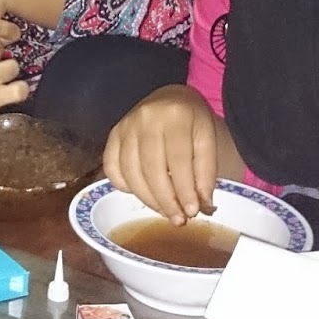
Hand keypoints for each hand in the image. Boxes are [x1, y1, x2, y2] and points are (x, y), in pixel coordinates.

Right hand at [103, 85, 219, 223]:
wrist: (171, 98)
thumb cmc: (191, 121)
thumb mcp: (207, 140)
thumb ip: (206, 172)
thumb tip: (202, 207)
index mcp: (175, 116)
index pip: (178, 161)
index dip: (184, 190)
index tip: (192, 212)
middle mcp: (146, 118)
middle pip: (152, 170)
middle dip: (165, 200)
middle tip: (178, 219)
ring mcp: (125, 126)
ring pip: (130, 173)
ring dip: (147, 199)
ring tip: (164, 211)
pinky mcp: (113, 135)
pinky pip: (111, 168)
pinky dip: (124, 186)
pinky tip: (142, 193)